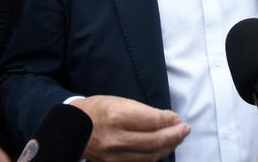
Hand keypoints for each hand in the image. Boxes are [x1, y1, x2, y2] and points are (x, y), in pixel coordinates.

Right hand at [71, 94, 189, 160]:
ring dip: (168, 147)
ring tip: (177, 138)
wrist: (71, 127)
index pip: (153, 121)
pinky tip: (161, 149)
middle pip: (155, 141)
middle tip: (185, 129)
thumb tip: (168, 118)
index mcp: (118, 117)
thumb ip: (143, 111)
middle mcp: (116, 138)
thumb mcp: (119, 101)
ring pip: (150, 156)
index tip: (177, 117)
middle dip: (175, 135)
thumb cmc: (97, 109)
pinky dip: (154, 156)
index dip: (170, 120)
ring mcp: (114, 155)